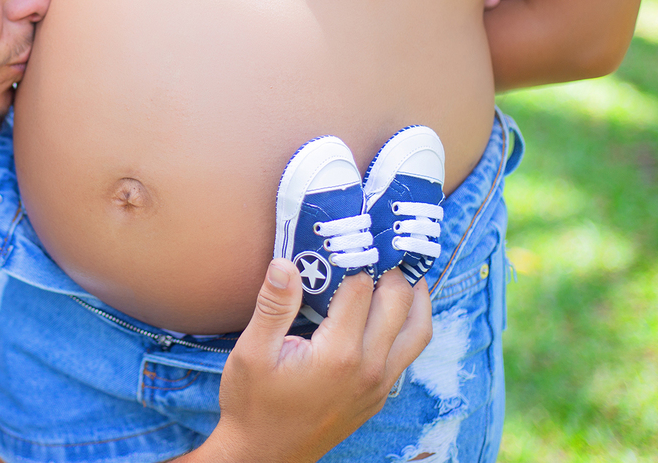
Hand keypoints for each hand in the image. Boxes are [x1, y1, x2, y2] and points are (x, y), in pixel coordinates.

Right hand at [180, 261, 431, 462]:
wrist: (265, 455)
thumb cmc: (252, 403)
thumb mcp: (252, 353)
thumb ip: (273, 306)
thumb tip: (286, 262)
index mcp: (338, 353)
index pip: (362, 287)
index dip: (358, 254)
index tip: (353, 228)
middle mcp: (369, 368)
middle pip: (399, 303)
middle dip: (393, 267)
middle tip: (384, 238)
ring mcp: (379, 384)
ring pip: (417, 330)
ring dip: (415, 295)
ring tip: (404, 267)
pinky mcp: (380, 394)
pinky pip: (409, 351)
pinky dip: (410, 322)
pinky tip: (395, 308)